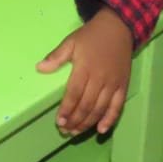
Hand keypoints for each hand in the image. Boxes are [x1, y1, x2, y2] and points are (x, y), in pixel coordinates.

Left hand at [37, 8, 133, 134]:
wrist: (118, 28)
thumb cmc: (91, 36)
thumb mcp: (71, 41)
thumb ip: (56, 56)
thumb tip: (39, 68)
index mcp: (85, 68)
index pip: (74, 94)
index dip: (66, 109)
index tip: (58, 122)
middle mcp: (100, 78)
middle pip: (87, 105)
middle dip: (75, 120)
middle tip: (65, 131)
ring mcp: (113, 84)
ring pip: (100, 109)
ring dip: (88, 123)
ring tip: (77, 132)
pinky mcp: (123, 86)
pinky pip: (117, 106)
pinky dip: (110, 120)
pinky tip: (101, 130)